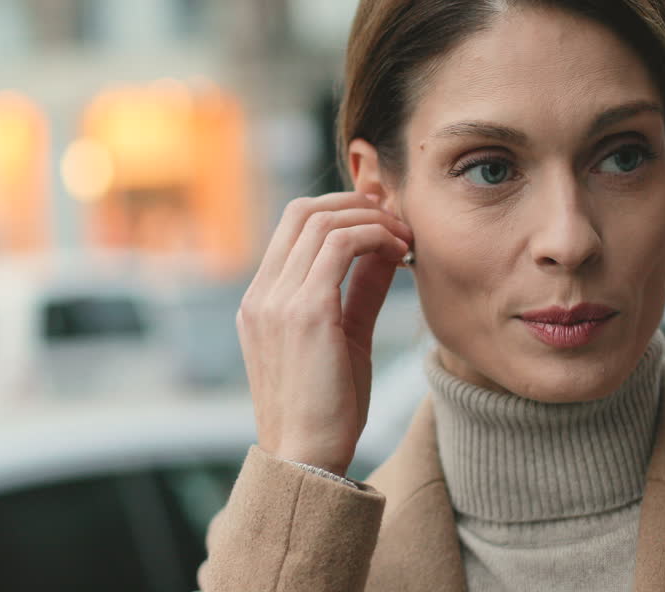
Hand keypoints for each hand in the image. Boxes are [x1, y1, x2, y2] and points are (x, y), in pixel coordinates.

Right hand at [236, 191, 412, 476]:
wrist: (308, 460)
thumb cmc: (327, 409)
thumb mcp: (345, 338)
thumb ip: (359, 291)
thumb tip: (383, 248)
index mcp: (261, 302)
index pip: (292, 226)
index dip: (339, 210)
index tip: (380, 221)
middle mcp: (262, 295)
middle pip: (302, 211)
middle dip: (354, 204)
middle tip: (395, 219)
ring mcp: (277, 301)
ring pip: (321, 221)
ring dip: (370, 220)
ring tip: (404, 239)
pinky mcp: (305, 312)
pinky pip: (339, 245)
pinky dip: (373, 237)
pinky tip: (398, 252)